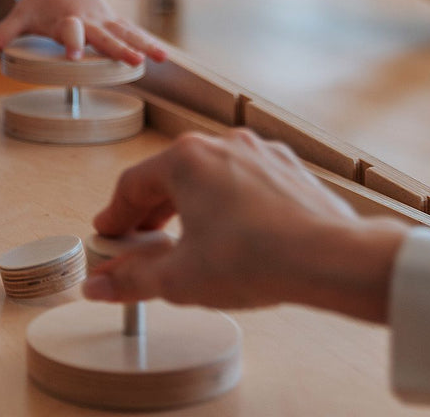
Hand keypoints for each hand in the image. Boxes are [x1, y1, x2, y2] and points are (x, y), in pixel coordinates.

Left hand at [0, 0, 165, 64]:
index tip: (74, 56)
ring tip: (159, 59)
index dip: (72, 42)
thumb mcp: (20, 15)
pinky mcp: (114, 19)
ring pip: (125, 32)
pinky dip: (148, 41)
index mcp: (64, 17)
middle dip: (117, 48)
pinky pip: (133, 31)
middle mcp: (88, 17)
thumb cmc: (39, 1)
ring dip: (141, 44)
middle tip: (132, 61)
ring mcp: (104, 17)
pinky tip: (164, 56)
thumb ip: (3, 34)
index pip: (68, 30)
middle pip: (103, 34)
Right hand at [83, 130, 406, 322]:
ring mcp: (258, 151)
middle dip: (151, 212)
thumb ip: (132, 279)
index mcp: (185, 158)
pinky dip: (229, 203)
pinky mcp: (288, 168)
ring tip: (186, 240)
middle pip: (170, 176)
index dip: (116, 216)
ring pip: (210, 176)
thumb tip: (97, 286)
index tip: (109, 237)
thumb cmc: (254, 260)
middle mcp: (220, 143)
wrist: (331, 257)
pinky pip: (245, 182)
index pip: (133, 185)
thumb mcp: (179, 278)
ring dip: (190, 206)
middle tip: (140, 243)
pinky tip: (234, 233)